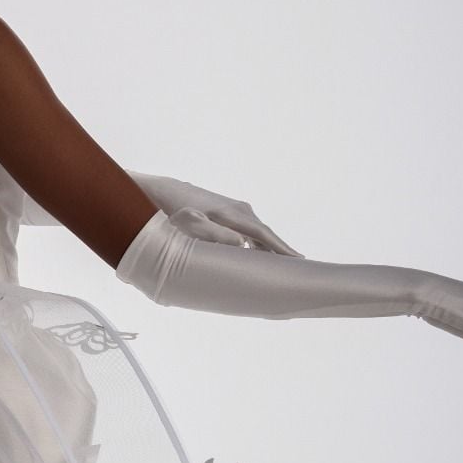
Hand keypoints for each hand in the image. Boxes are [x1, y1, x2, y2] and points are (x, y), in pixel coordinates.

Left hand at [131, 174, 301, 255]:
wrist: (164, 192)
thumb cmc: (173, 212)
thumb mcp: (191, 224)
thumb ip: (215, 235)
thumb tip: (242, 245)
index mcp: (233, 214)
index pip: (263, 235)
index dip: (281, 249)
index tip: (298, 262)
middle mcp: (239, 210)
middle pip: (265, 234)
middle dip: (281, 251)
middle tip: (298, 270)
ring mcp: (235, 210)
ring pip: (258, 234)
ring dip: (269, 249)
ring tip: (282, 267)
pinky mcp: (229, 213)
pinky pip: (249, 231)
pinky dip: (257, 244)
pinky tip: (258, 257)